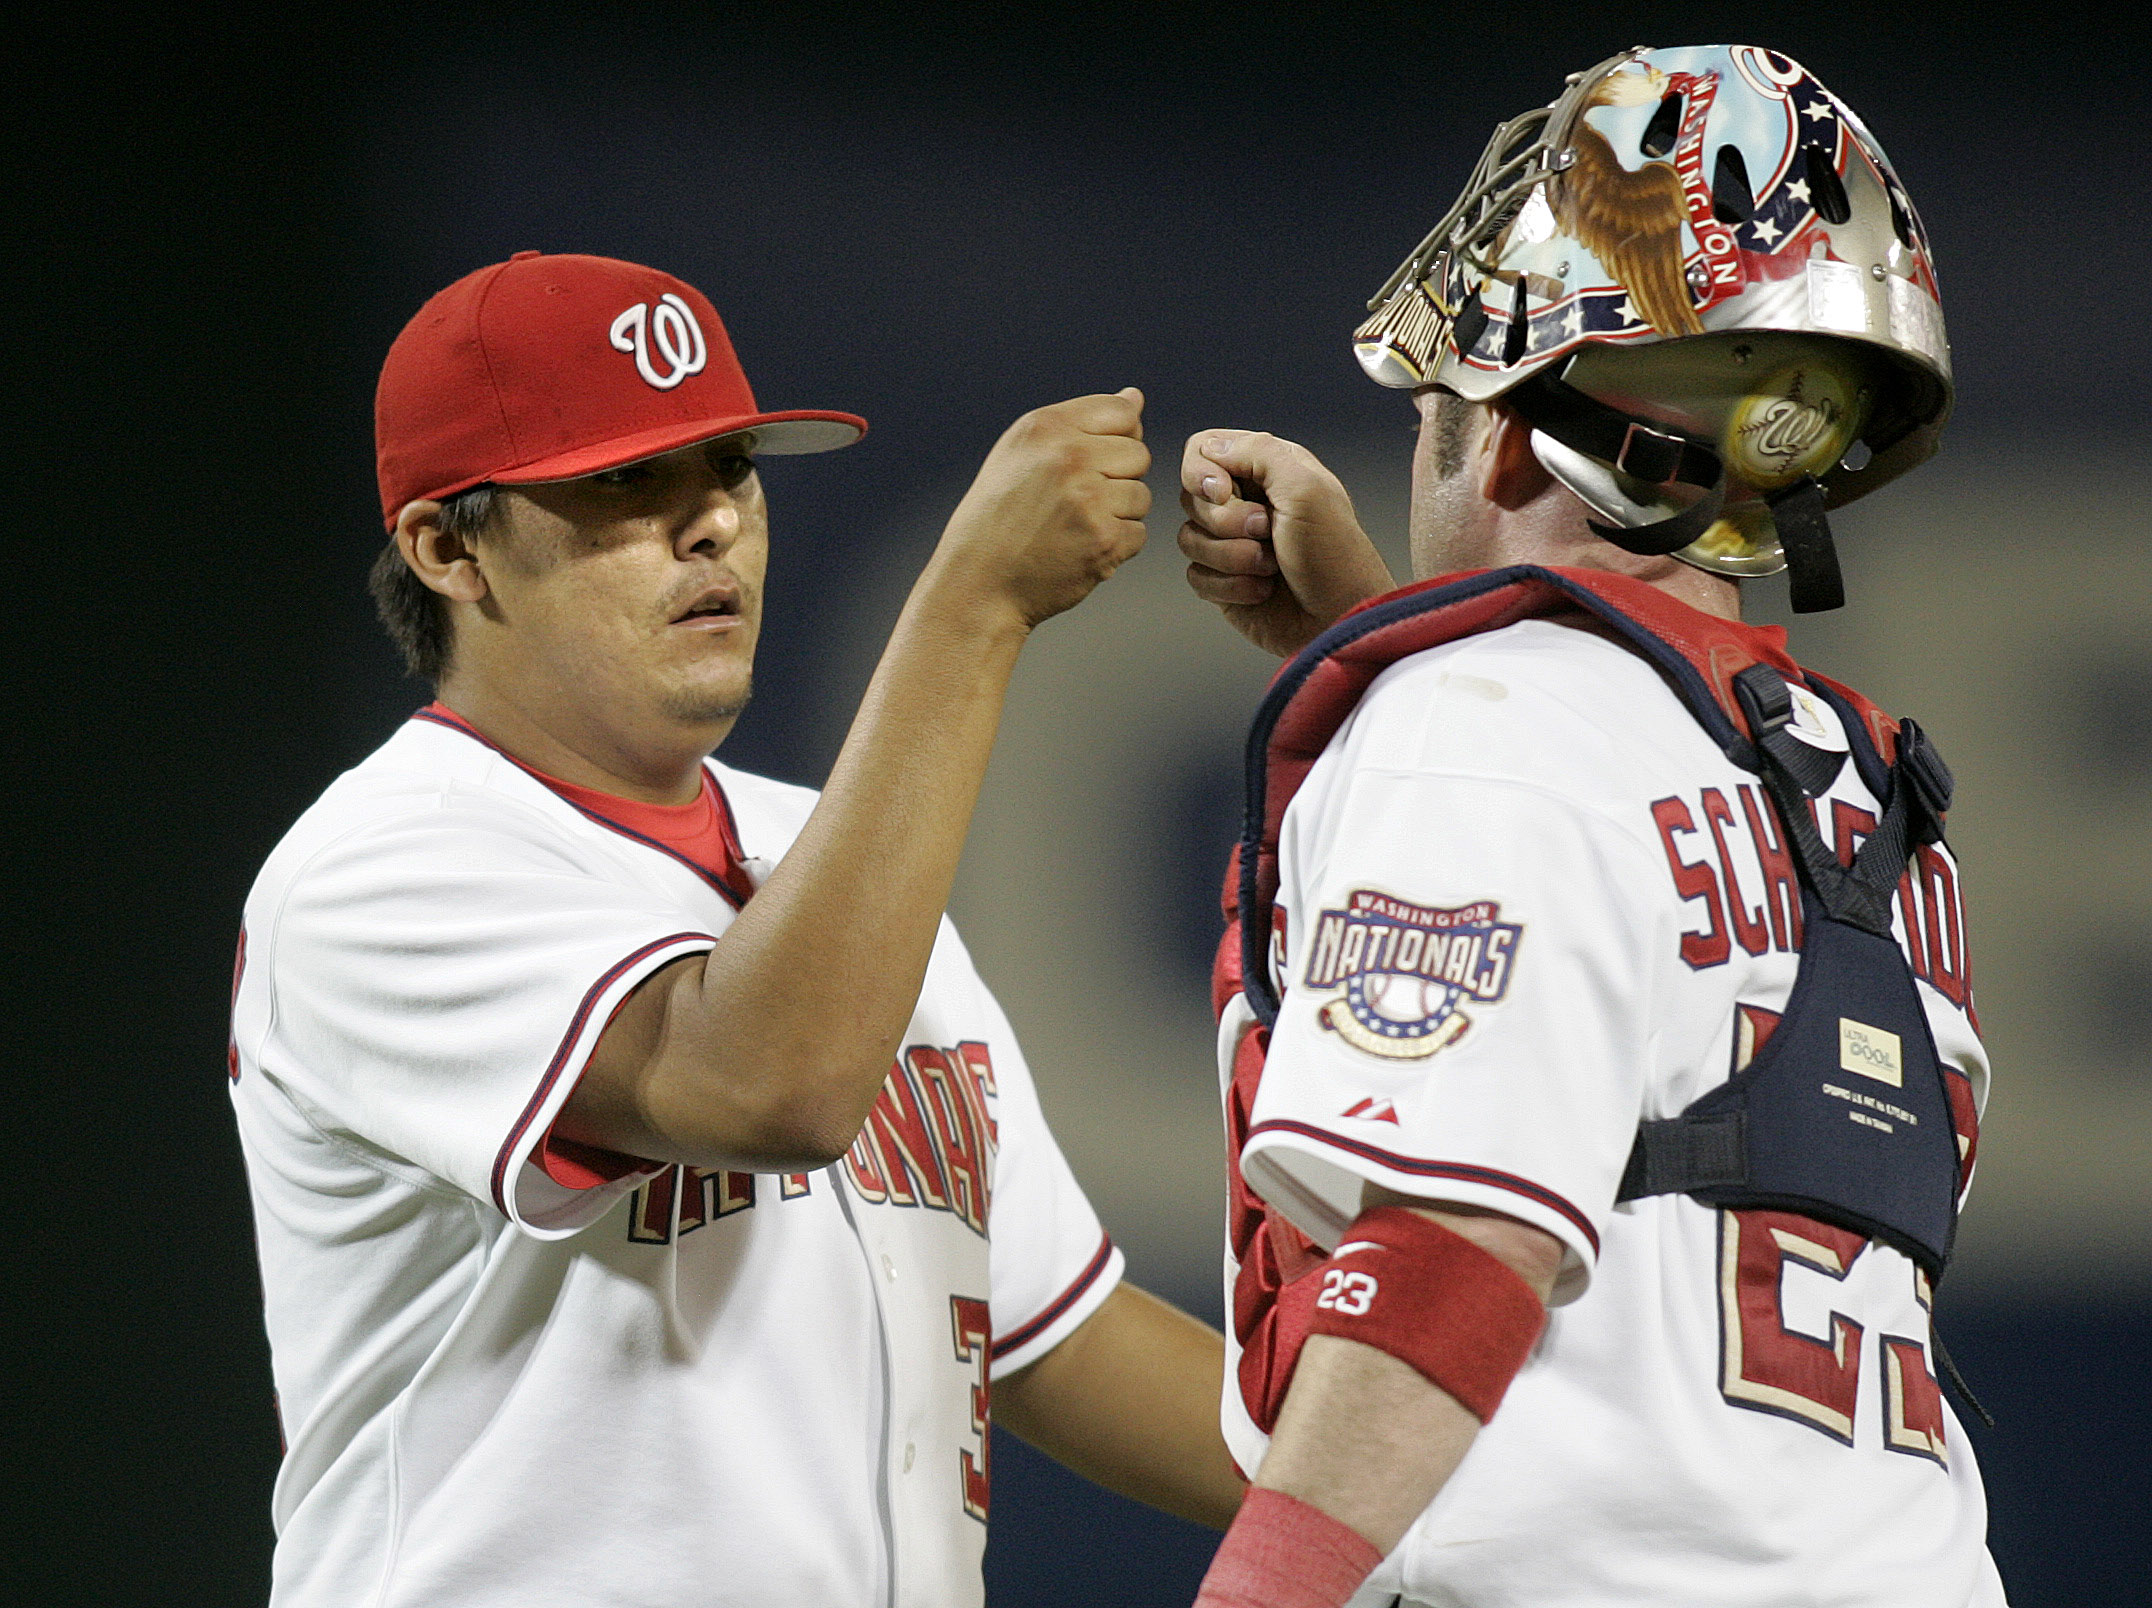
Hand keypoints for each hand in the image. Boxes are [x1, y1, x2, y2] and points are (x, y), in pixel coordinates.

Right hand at [928, 389, 1150, 631]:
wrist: (978, 582)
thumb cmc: (999, 516)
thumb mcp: (1023, 452)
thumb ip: (1080, 422)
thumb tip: (1135, 397)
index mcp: (1047, 427)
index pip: (1122, 412)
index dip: (1116, 438)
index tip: (1088, 463)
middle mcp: (1069, 457)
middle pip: (1138, 454)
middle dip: (1117, 478)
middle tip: (1075, 502)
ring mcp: (1088, 500)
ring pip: (1142, 495)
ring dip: (1118, 515)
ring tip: (1074, 526)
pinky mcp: (1104, 540)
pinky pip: (1139, 533)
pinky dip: (1116, 546)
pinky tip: (1080, 549)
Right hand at [1178, 430, 1396, 658]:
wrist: (1339, 619)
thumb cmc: (1334, 554)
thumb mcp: (1306, 488)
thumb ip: (1259, 453)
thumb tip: (1211, 447)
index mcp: (1267, 469)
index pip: (1203, 449)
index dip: (1201, 472)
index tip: (1223, 492)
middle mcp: (1247, 502)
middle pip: (1191, 496)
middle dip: (1225, 520)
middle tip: (1266, 532)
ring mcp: (1233, 543)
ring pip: (1188, 538)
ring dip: (1230, 556)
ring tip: (1270, 566)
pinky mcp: (1225, 581)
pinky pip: (1196, 576)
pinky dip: (1229, 586)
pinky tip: (1262, 591)